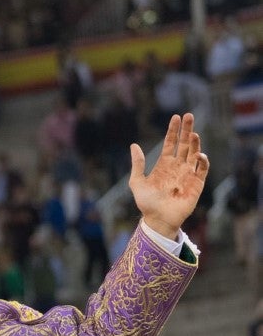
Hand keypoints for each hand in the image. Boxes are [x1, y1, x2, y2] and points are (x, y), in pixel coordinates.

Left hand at [129, 112, 208, 238]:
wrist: (157, 219)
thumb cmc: (146, 203)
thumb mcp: (137, 182)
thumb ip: (137, 164)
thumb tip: (134, 145)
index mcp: (164, 164)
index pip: (170, 143)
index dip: (173, 130)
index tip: (176, 117)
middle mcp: (177, 167)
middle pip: (184, 144)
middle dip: (187, 130)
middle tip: (189, 116)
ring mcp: (187, 174)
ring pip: (194, 154)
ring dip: (195, 143)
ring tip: (194, 133)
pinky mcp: (196, 184)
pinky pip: (202, 170)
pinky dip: (203, 161)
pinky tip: (199, 154)